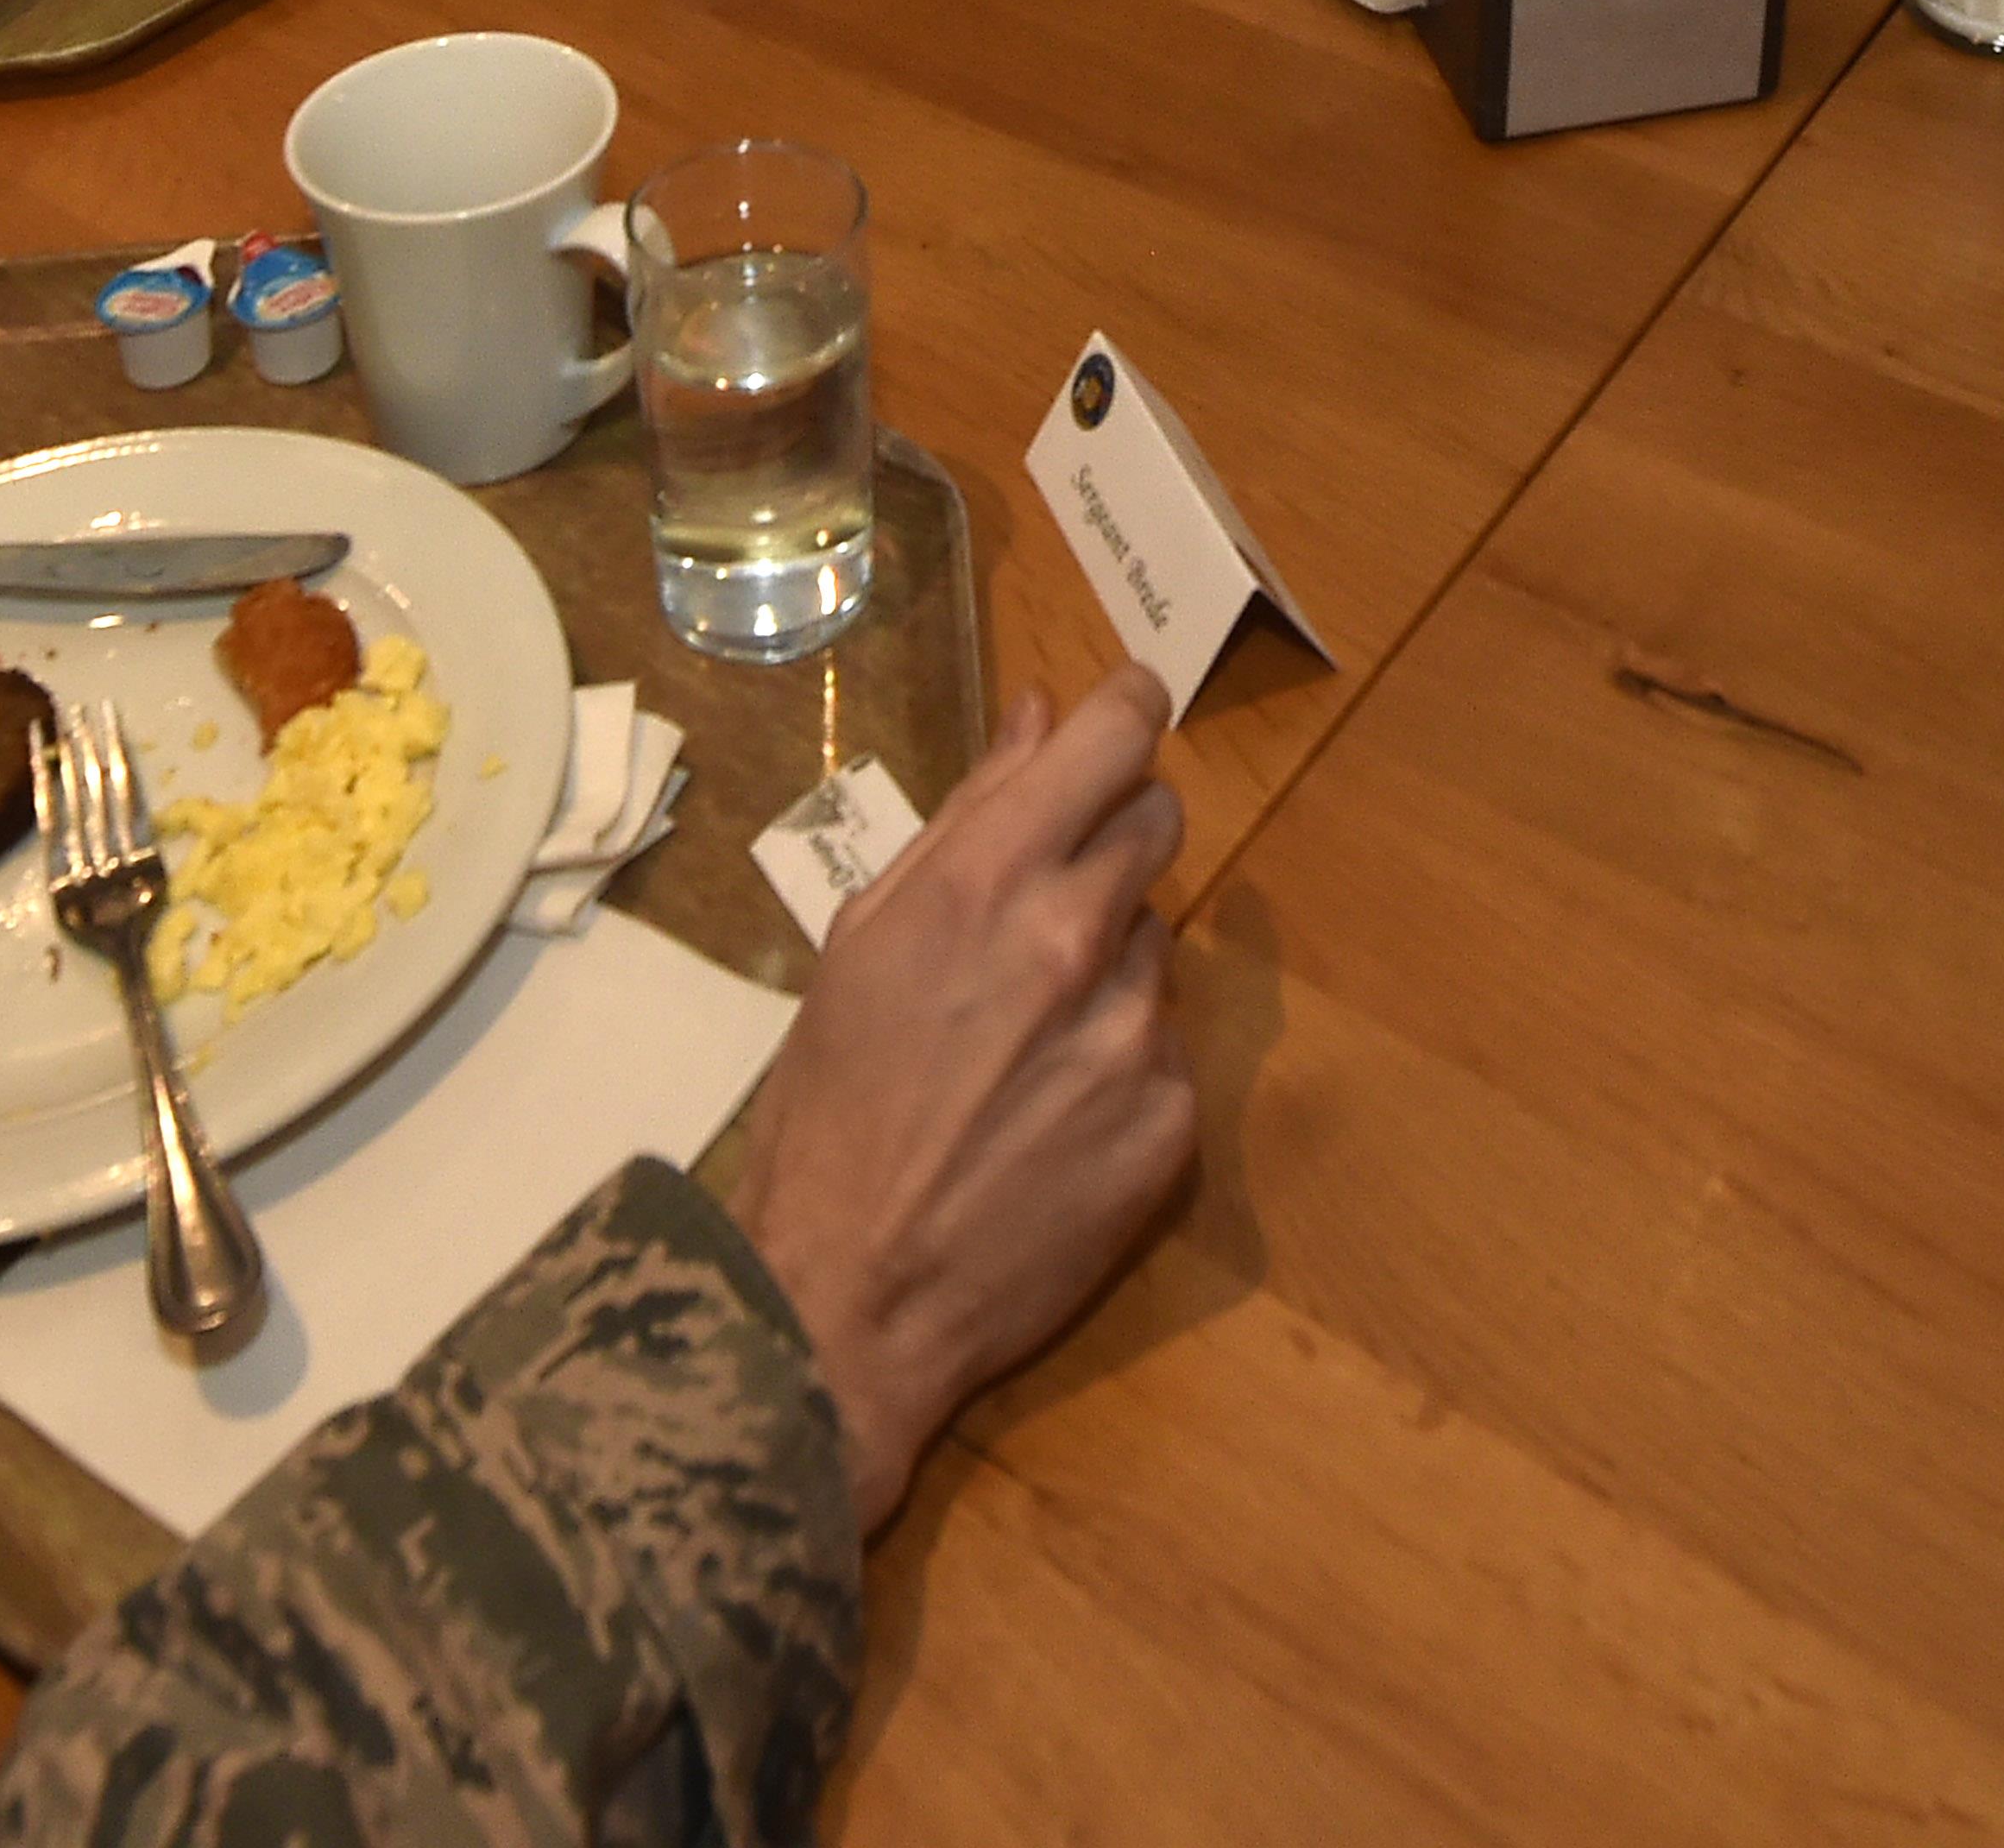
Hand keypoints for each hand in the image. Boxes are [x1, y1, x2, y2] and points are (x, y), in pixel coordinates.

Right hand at [726, 666, 1198, 1531]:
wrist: (855, 1292)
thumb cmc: (830, 1106)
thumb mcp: (865, 941)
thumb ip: (967, 819)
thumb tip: (1038, 716)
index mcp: (988, 882)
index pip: (1114, 740)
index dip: (1129, 712)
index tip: (1129, 710)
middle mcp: (1078, 940)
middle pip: (1159, 823)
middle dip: (1116, 835)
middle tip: (1054, 894)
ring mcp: (1138, 1034)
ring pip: (1157, 945)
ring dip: (1108, 966)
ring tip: (1024, 1041)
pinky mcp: (1173, 1120)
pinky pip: (1165, 1049)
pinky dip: (1119, 1063)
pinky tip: (1051, 1115)